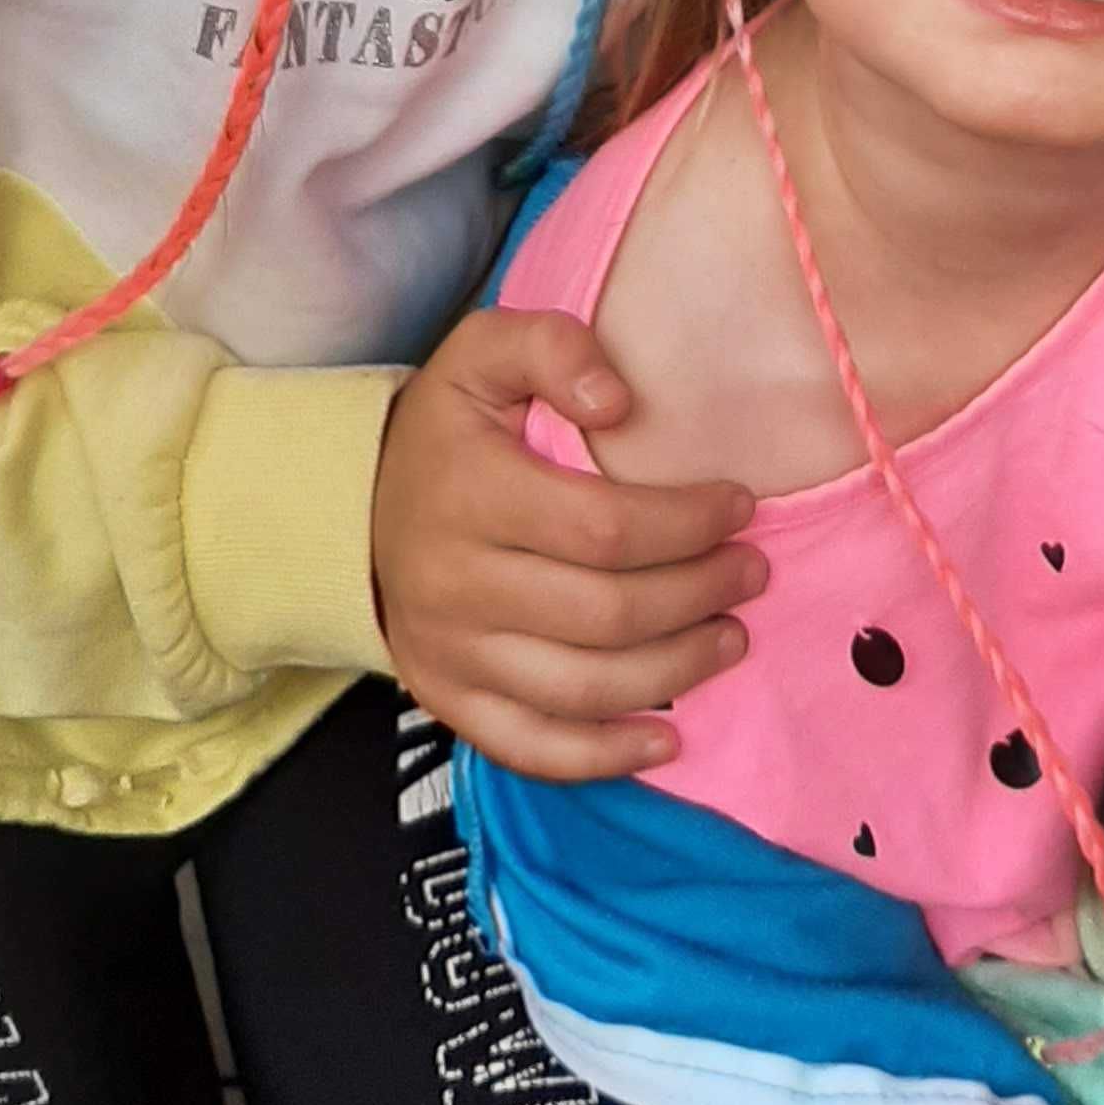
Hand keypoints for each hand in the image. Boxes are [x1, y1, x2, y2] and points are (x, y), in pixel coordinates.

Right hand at [372, 306, 763, 783]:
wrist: (351, 509)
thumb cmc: (446, 431)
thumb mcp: (483, 354)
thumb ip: (551, 347)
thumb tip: (619, 398)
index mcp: (472, 495)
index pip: (605, 527)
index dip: (686, 524)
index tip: (738, 506)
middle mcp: (456, 585)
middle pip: (606, 614)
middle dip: (698, 595)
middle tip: (752, 573)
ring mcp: (450, 653)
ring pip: (583, 687)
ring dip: (676, 671)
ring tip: (732, 638)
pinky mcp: (448, 700)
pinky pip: (532, 747)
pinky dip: (605, 757)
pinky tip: (669, 741)